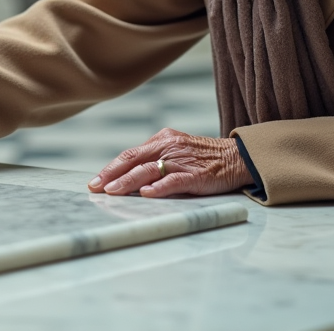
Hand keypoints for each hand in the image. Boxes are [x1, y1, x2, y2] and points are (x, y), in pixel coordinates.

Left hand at [87, 128, 252, 197]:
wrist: (238, 157)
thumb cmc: (205, 157)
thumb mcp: (177, 150)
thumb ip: (155, 159)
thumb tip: (128, 176)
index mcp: (162, 139)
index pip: (130, 154)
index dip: (110, 168)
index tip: (95, 181)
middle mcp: (169, 146)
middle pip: (133, 159)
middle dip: (111, 174)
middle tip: (95, 187)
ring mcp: (182, 160)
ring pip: (149, 169)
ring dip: (128, 181)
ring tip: (113, 192)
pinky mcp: (196, 175)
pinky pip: (174, 180)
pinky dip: (159, 187)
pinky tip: (146, 193)